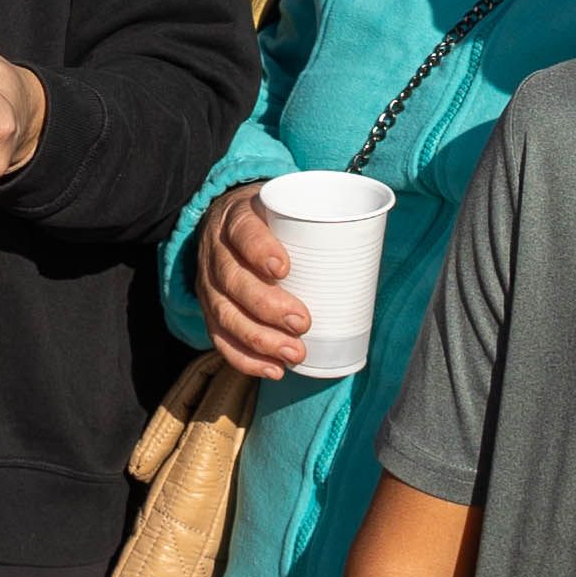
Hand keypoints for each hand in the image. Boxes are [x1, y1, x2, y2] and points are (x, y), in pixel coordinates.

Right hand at [191, 185, 310, 379]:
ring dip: (259, 338)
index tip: (284, 268)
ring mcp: (208, 282)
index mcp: (235, 216)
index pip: (242, 232)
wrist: (231, 224)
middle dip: (266, 305)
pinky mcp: (210, 309)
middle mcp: (215, 249)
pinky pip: (220, 338)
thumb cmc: (272, 219)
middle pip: (232, 279)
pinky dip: (245, 358)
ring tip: (294, 353)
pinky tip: (273, 369)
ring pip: (224, 313)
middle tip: (302, 322)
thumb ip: (315, 221)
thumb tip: (368, 244)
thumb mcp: (287, 207)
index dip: (259, 250)